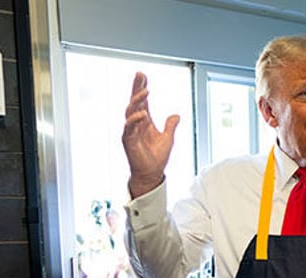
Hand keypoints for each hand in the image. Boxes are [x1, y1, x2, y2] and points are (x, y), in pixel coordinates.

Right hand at [122, 72, 180, 197]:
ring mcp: (131, 131)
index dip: (142, 88)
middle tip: (140, 75)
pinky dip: (135, 119)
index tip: (143, 76)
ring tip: (146, 91)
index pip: (142, 101)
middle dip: (136, 88)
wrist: (151, 174)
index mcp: (145, 122)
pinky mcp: (128, 140)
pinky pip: (129, 127)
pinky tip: (142, 113)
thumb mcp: (168, 138)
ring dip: (137, 100)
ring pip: (130, 111)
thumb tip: (176, 115)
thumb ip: (170, 126)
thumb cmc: (156, 158)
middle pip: (134, 101)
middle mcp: (136, 124)